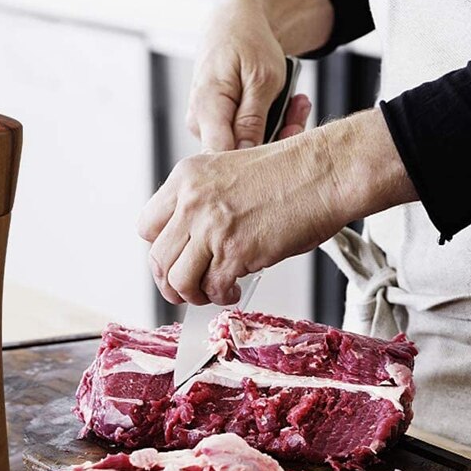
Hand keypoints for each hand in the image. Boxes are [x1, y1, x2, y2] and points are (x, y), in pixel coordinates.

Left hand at [137, 109, 417, 306]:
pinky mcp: (235, 252)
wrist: (324, 173)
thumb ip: (202, 203)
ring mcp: (212, 228)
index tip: (175, 259)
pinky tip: (234, 290)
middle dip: (170, 281)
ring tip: (210, 293)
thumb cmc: (289, 174)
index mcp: (186, 178)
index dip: (160, 249)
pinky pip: (212, 289)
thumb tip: (192, 243)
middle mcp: (192, 202)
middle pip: (157, 258)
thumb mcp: (228, 174)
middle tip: (186, 288)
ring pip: (177, 280)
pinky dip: (222, 297)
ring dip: (191, 294)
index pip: (147, 225)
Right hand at [187, 2, 288, 151]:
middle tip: (301, 111)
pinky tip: (288, 105)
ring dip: (279, 129)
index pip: (220, 158)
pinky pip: (247, 137)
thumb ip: (252, 120)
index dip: (250, 164)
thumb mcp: (262, 79)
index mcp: (206, 110)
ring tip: (298, 102)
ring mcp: (209, 127)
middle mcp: (200, 124)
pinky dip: (271, 124)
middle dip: (275, 140)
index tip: (280, 152)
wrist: (236, 22)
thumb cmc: (247, 42)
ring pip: (246, 147)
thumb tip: (244, 155)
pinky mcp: (219, 127)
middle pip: (237, 155)